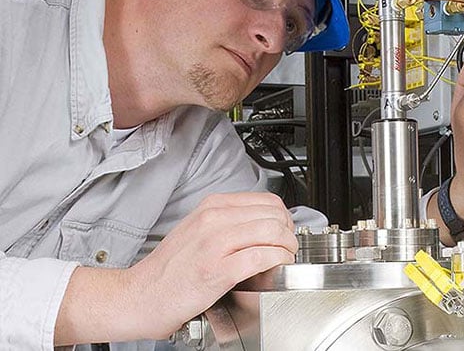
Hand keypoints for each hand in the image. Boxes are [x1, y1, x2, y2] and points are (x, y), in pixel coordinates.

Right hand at [127, 192, 296, 338]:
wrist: (139, 296)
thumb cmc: (168, 269)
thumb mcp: (197, 230)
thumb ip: (228, 221)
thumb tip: (263, 223)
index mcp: (212, 207)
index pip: (268, 201)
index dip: (284, 218)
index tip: (285, 232)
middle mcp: (213, 220)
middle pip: (274, 215)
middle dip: (289, 232)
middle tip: (287, 248)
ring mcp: (215, 244)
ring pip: (272, 231)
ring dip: (287, 247)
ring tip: (284, 259)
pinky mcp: (217, 270)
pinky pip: (261, 257)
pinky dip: (277, 262)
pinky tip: (275, 269)